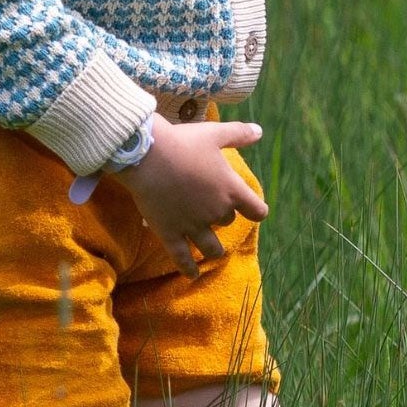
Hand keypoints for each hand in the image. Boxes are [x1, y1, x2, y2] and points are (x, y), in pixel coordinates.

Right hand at [110, 117, 267, 279]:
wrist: (146, 154)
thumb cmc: (182, 141)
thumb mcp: (214, 133)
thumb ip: (239, 134)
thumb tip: (260, 131)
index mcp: (231, 190)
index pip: (257, 210)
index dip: (256, 210)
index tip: (254, 210)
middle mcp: (216, 212)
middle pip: (228, 222)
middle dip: (222, 216)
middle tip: (210, 207)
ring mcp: (192, 225)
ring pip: (212, 248)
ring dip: (214, 249)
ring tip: (213, 251)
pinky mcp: (170, 233)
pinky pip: (183, 258)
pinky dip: (189, 268)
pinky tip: (192, 275)